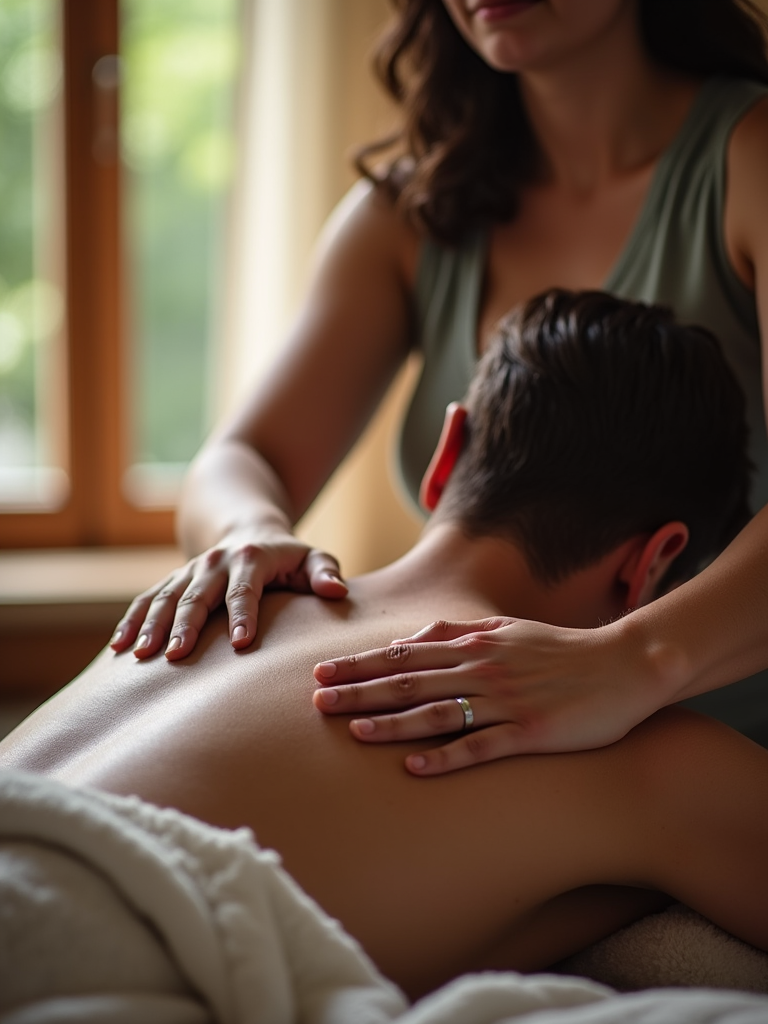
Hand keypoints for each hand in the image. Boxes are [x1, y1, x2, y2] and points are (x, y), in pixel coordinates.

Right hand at [111, 532, 346, 659]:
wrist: (248, 530)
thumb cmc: (289, 558)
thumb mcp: (313, 558)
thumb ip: (325, 573)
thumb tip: (336, 591)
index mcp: (252, 558)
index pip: (246, 590)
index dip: (244, 616)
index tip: (241, 645)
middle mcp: (216, 562)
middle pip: (198, 595)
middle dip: (186, 624)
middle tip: (175, 655)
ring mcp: (191, 570)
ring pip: (166, 597)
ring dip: (152, 625)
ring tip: (141, 655)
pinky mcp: (173, 580)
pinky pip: (147, 600)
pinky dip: (132, 621)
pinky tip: (119, 648)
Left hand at [313, 616, 665, 774]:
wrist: (623, 666)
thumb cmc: (560, 651)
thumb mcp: (506, 630)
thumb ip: (458, 632)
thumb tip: (413, 639)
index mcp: (475, 645)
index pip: (404, 654)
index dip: (360, 664)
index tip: (322, 673)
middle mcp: (483, 669)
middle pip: (410, 682)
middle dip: (360, 692)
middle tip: (317, 704)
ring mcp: (507, 700)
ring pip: (437, 712)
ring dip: (392, 724)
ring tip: (353, 733)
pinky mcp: (530, 731)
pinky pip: (482, 746)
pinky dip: (447, 757)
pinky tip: (415, 768)